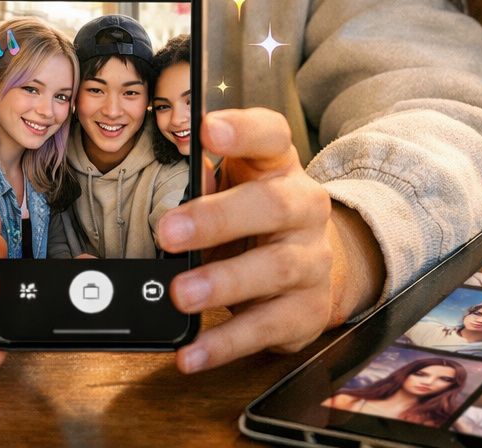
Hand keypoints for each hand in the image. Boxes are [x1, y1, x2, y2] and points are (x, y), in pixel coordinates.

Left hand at [155, 109, 360, 372]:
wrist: (313, 264)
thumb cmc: (255, 219)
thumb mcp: (232, 192)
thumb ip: (203, 189)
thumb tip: (176, 197)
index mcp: (278, 167)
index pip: (271, 135)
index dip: (241, 130)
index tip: (206, 129)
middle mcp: (304, 208)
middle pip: (272, 205)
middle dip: (217, 219)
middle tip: (168, 232)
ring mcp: (312, 260)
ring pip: (275, 269)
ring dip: (223, 283)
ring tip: (180, 294)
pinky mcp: (308, 311)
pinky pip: (268, 328)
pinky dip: (226, 344)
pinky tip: (192, 351)